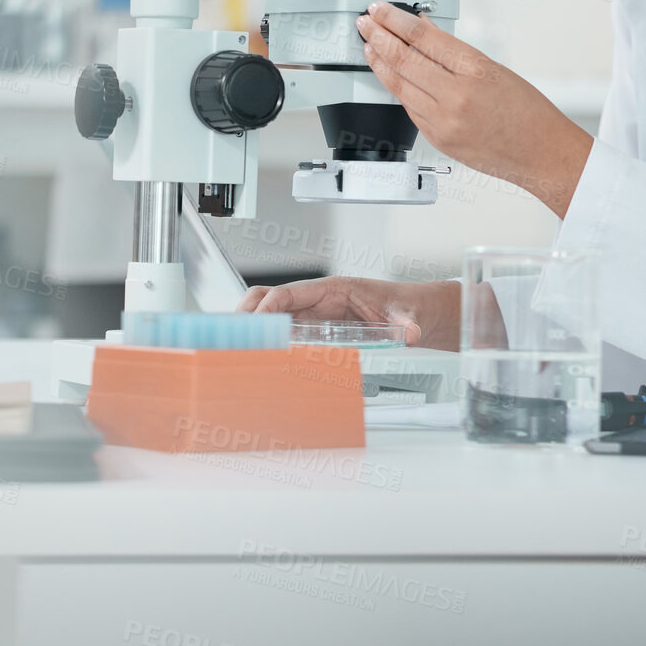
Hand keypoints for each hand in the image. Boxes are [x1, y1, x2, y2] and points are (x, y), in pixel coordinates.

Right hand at [237, 277, 461, 350]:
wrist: (414, 314)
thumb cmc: (405, 308)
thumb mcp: (408, 316)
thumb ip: (408, 324)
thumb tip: (413, 333)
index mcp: (334, 289)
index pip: (290, 292)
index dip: (270, 306)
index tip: (258, 323)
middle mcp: (318, 299)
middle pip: (270, 298)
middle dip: (248, 312)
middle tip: (231, 334)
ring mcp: (314, 314)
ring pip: (271, 314)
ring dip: (252, 327)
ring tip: (234, 347)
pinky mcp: (315, 329)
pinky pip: (283, 330)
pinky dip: (266, 340)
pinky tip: (255, 356)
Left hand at [356, 1, 593, 216]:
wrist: (542, 153)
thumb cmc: (528, 111)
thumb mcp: (495, 68)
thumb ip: (455, 53)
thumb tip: (424, 32)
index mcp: (475, 71)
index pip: (423, 37)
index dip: (395, 19)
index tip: (381, 9)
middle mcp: (456, 97)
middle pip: (403, 59)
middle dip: (378, 36)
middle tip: (365, 22)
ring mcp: (444, 122)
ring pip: (399, 86)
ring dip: (379, 63)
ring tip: (369, 46)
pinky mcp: (438, 140)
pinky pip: (409, 109)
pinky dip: (397, 89)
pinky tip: (389, 77)